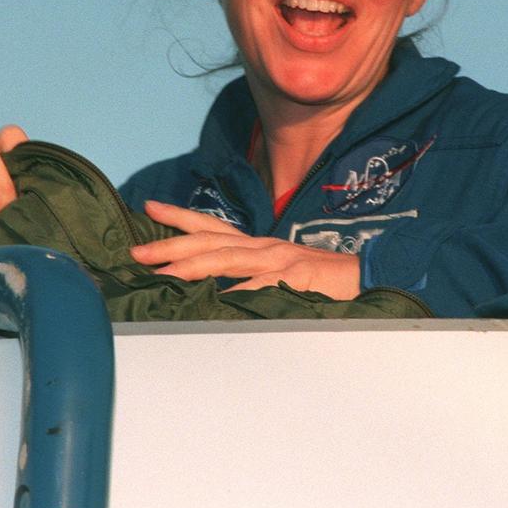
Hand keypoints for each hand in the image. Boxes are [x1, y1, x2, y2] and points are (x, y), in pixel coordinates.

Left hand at [131, 200, 359, 299]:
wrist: (370, 277)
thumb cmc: (324, 281)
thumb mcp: (282, 275)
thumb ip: (252, 279)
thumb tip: (217, 292)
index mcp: (258, 246)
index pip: (212, 226)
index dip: (180, 217)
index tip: (149, 208)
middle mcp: (264, 247)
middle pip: (210, 240)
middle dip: (171, 244)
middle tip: (137, 252)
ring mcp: (280, 260)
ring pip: (228, 258)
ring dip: (194, 265)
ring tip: (164, 273)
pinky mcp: (298, 278)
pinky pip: (262, 287)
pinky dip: (239, 293)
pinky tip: (218, 300)